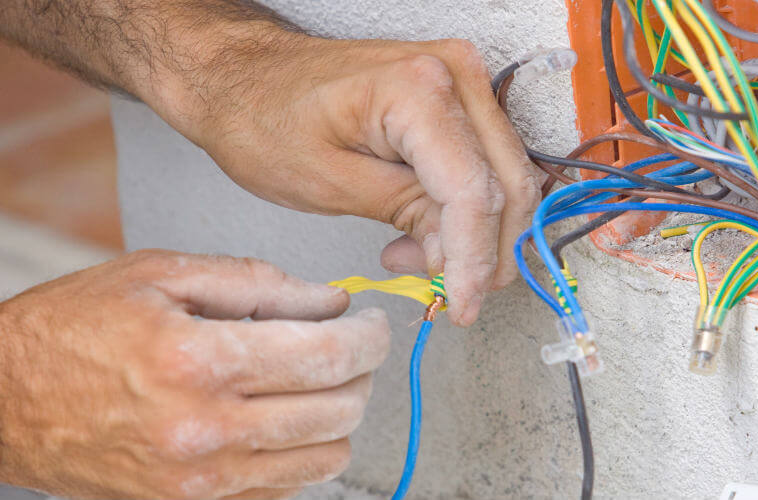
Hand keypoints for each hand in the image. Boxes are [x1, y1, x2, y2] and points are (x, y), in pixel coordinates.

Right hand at [0, 250, 389, 499]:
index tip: (374, 323)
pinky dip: (300, 452)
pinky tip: (279, 417)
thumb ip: (260, 283)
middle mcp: (203, 430)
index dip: (369, 336)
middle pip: (337, 409)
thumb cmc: (74, 330)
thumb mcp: (163, 275)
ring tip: (315, 381)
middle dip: (361, 370)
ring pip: (325, 457)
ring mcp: (199, 481)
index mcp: (196, 360)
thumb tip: (332, 301)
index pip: (326, 356)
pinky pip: (286, 488)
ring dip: (337, 414)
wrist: (5, 402)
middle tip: (350, 344)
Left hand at [161, 35, 539, 326]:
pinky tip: (425, 232)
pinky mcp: (460, 95)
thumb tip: (458, 259)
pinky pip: (489, 163)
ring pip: (508, 178)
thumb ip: (406, 216)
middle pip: (507, 185)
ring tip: (416, 256)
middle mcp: (456, 73)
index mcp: (418, 89)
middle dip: (485, 253)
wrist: (247, 75)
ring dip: (478, 234)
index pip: (473, 192)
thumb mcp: (328, 183)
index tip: (463, 307)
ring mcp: (464, 80)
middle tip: (447, 294)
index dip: (474, 261)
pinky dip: (470, 209)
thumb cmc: (265, 117)